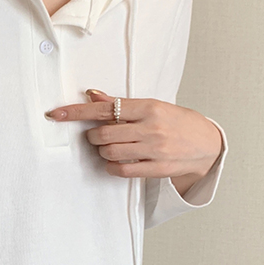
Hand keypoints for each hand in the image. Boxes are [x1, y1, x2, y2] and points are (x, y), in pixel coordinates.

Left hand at [45, 90, 222, 184]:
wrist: (207, 144)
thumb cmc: (177, 122)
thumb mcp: (152, 106)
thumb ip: (122, 104)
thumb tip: (92, 95)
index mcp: (149, 107)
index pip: (104, 109)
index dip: (76, 112)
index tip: (56, 114)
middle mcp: (151, 128)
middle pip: (103, 134)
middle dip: (92, 136)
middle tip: (97, 135)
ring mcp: (154, 150)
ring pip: (109, 153)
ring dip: (102, 151)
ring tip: (111, 147)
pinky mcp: (156, 168)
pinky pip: (121, 170)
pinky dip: (111, 166)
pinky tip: (116, 161)